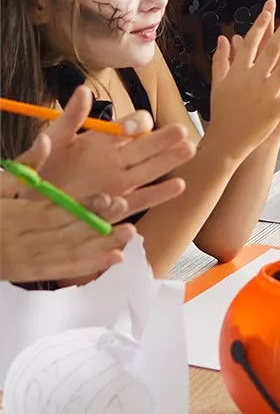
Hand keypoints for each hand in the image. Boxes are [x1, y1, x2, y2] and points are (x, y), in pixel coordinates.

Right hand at [1, 134, 138, 283]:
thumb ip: (24, 165)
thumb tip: (46, 139)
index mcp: (14, 217)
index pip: (54, 212)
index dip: (83, 207)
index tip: (109, 197)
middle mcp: (22, 242)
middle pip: (66, 234)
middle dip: (99, 226)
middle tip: (129, 215)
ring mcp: (26, 262)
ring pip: (69, 255)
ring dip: (101, 247)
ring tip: (130, 235)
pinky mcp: (29, 274)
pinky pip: (63, 271)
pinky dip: (90, 266)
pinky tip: (114, 257)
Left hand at [30, 86, 195, 209]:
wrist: (30, 204)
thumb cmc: (39, 172)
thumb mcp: (53, 141)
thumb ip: (70, 118)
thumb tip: (84, 90)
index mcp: (102, 141)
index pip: (130, 126)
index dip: (137, 123)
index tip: (135, 128)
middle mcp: (115, 160)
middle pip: (147, 147)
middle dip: (165, 140)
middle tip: (183, 132)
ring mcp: (118, 184)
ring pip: (149, 170)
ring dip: (169, 161)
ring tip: (189, 151)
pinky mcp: (115, 206)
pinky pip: (140, 200)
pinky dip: (159, 194)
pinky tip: (178, 186)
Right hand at [209, 0, 279, 154]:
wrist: (226, 140)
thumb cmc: (222, 110)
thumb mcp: (219, 82)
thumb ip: (222, 58)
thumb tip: (224, 38)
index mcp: (239, 71)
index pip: (252, 42)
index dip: (262, 24)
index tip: (270, 8)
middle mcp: (253, 79)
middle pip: (272, 50)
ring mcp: (266, 94)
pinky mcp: (276, 109)